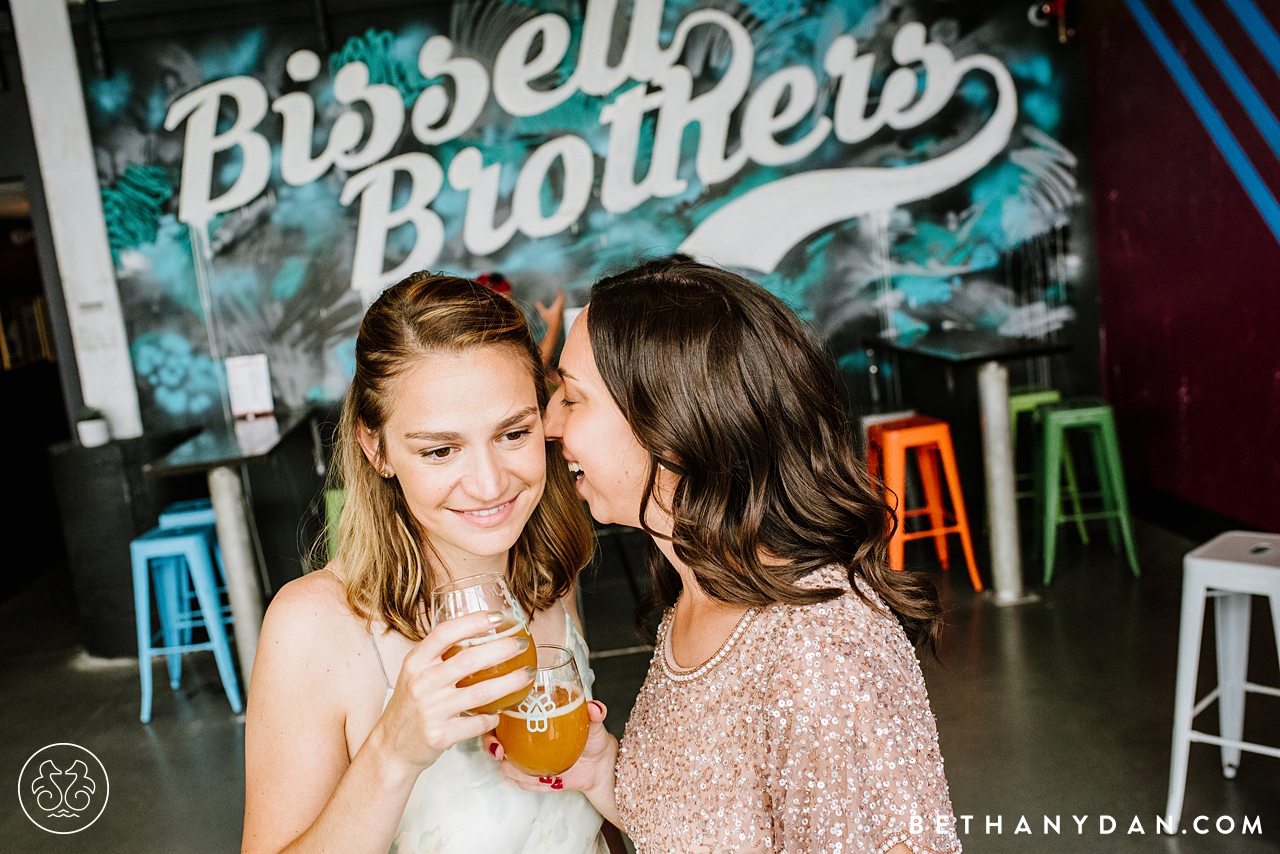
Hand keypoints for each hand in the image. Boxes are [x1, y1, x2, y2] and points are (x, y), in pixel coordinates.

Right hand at [373, 612, 534, 775]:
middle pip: (468, 660)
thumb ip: (439, 652)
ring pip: (480, 693)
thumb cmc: (410, 705)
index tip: (497, 617)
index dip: (472, 622)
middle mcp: (421, 684)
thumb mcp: (415, 672)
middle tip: (522, 644)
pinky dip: (494, 716)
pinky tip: (502, 710)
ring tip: (526, 674)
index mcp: (415, 663)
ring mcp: (431, 711)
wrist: (391, 747)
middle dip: (501, 649)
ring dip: (509, 682)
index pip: (443, 633)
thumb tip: (470, 619)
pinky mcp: (440, 735)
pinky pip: (477, 722)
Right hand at [482, 699, 615, 793]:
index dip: (490, 718)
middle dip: (491, 747)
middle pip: (494, 738)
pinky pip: (523, 783)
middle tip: (502, 754)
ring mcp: (525, 757)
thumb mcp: (594, 723)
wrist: (599, 766)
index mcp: (532, 713)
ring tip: (543, 775)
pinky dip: (535, 785)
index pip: (502, 711)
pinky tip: (553, 782)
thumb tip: (595, 709)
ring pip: (506, 766)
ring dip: (520, 772)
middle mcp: (523, 735)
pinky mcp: (531, 776)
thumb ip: (595, 713)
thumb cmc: (592, 737)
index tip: (495, 725)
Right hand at [534, 290, 565, 327]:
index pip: (560, 297)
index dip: (560, 293)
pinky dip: (562, 302)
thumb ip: (540, 307)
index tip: (559, 289)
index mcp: (557, 306)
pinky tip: (561, 303)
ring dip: (562, 299)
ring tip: (562, 295)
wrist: (555, 327)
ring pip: (563, 303)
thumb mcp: (543, 313)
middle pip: (563, 299)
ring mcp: (562, 310)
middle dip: (562, 294)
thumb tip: (535, 302)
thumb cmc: (549, 320)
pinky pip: (563, 306)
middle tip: (562, 291)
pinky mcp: (562, 313)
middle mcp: (561, 307)